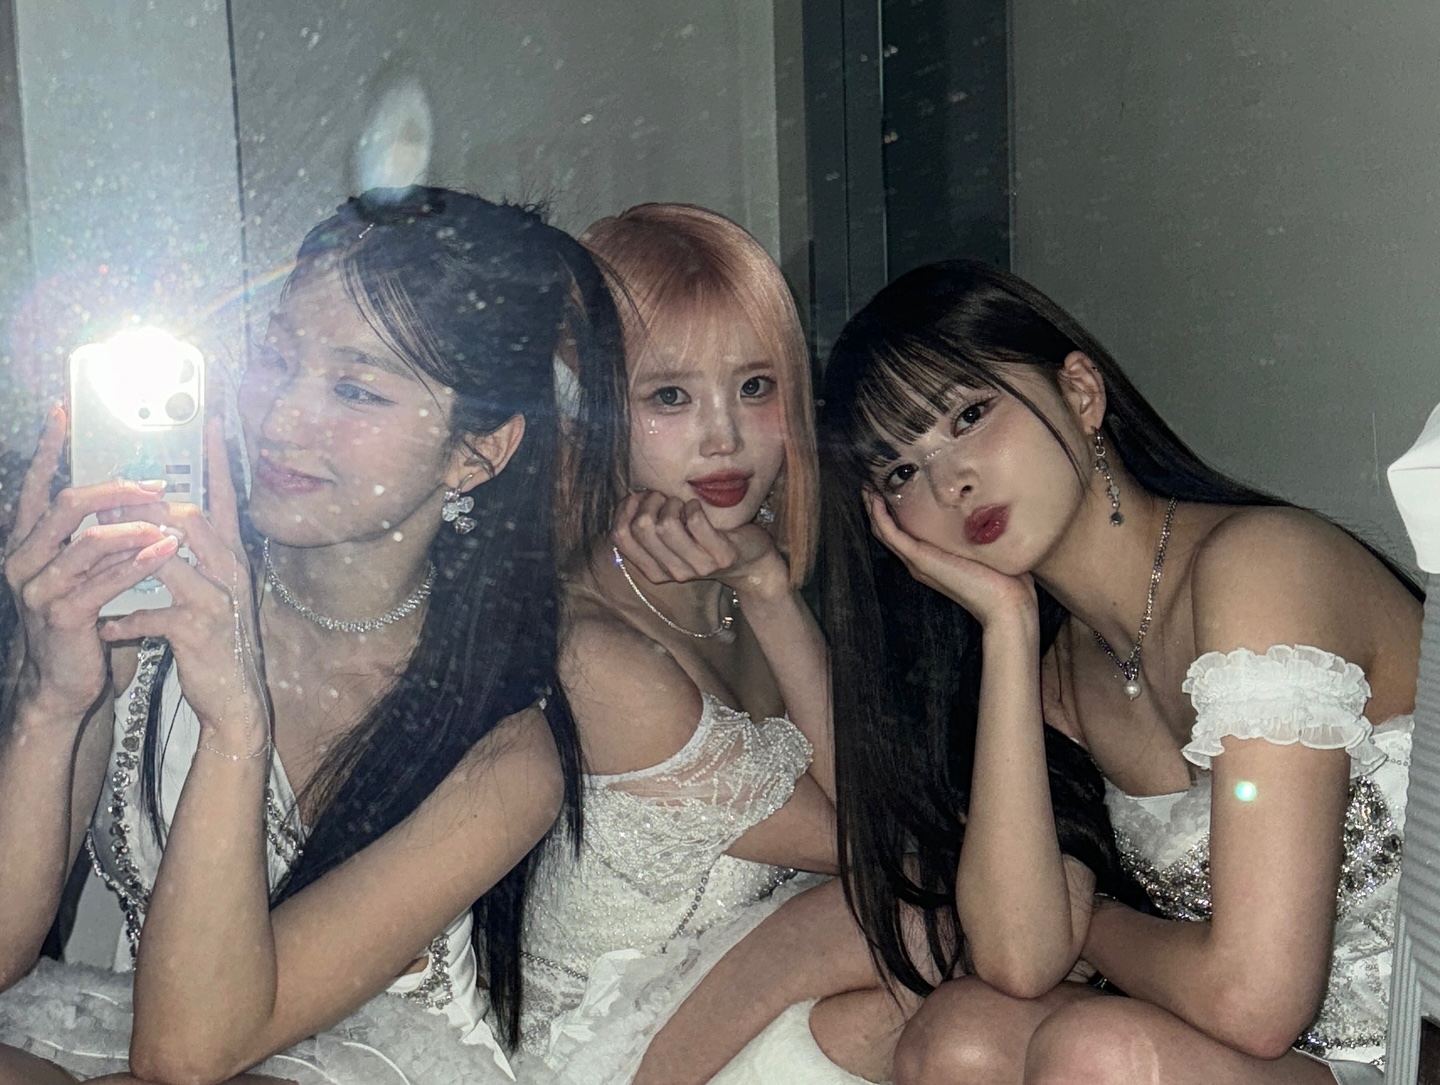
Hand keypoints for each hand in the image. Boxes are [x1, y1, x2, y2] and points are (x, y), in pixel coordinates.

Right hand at [4, 406, 181, 717]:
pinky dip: (138, 563)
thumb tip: (130, 494)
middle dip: (115, 490)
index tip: (62, 414)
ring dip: (134, 528)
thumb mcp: (84, 571)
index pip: (34, 487)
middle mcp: (24, 559)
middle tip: (155, 486)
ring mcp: (38, 588)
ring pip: (89, 542)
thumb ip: (95, 536)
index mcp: (28, 543)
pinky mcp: (62, 615)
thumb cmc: (82, 619)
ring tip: (168, 522)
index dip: (46, 450)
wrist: (65, 681)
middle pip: (66, 505)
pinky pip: (104, 580)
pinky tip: (165, 552)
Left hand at [98, 422, 268, 754]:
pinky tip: (105, 629)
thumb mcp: (208, 591)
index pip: (226, 498)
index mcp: (230, 557)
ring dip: (125, 553)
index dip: (218, 461)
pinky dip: (124, 620)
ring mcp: (217, 598)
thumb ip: (191, 557)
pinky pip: (154, 613)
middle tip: (104, 497)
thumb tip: (162, 522)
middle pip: (190, 517)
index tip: (211, 424)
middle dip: (145, 506)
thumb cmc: (213, 641)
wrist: (234, 698)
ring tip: (90, 552)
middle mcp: (229, 570)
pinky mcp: (199, 629)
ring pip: (169, 556)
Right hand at [612, 491, 788, 601]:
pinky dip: (694, 507)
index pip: (620, 537)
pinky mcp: (720, 557)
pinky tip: (698, 507)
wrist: (750, 563)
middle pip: (641, 528)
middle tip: (665, 497)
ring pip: (665, 526)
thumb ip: (648, 527)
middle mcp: (672, 572)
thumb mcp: (672, 541)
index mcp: (653, 570)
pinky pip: (695, 522)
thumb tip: (631, 497)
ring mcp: (697, 567)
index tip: (640, 498)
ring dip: (672, 504)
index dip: (625, 509)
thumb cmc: (705, 543)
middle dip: (650, 502)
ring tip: (682, 503)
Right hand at [865, 492, 1036, 630]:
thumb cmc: (1006, 581)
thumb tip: (993, 507)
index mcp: (932, 560)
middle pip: (887, 531)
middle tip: (868, 481)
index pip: (903, 533)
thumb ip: (982, 532)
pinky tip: (874, 500)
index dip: (892, 510)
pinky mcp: (921, 560)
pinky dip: (879, 517)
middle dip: (876, 506)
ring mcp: (918, 562)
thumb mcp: (989, 548)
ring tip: (865, 486)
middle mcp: (919, 562)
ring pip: (884, 532)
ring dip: (872, 509)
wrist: (1007, 606)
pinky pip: (891, 536)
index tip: (888, 486)